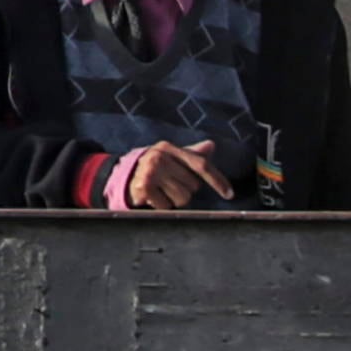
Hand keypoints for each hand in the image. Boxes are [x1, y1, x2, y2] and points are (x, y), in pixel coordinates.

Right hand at [112, 138, 230, 210]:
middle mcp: (160, 156)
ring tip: (161, 191)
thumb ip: (192, 154)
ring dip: (173, 199)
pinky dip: (161, 205)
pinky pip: (167, 205)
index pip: (200, 164)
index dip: (217, 180)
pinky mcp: (144, 186)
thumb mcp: (171, 157)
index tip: (229, 194)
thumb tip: (211, 145)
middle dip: (185, 189)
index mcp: (169, 148)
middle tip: (169, 184)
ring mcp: (151, 171)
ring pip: (182, 198)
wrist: (121, 175)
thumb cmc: (153, 167)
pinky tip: (153, 197)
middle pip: (192, 186)